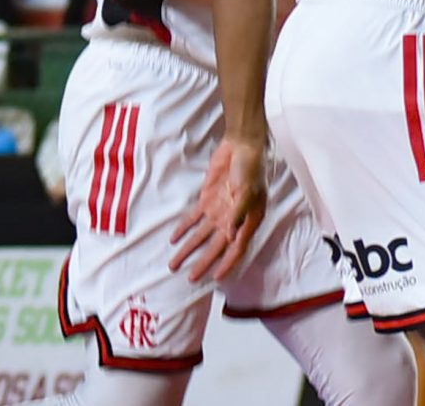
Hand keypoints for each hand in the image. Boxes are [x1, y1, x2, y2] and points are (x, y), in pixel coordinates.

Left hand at [170, 137, 266, 282]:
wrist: (241, 145)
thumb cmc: (250, 168)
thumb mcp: (247, 191)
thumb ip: (238, 214)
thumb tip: (230, 238)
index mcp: (249, 219)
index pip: (237, 247)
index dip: (227, 263)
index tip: (215, 277)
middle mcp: (234, 219)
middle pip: (217, 246)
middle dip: (204, 262)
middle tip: (190, 278)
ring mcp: (220, 210)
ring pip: (202, 235)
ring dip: (189, 249)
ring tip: (174, 264)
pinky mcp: (208, 200)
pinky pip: (194, 219)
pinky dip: (184, 229)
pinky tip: (174, 239)